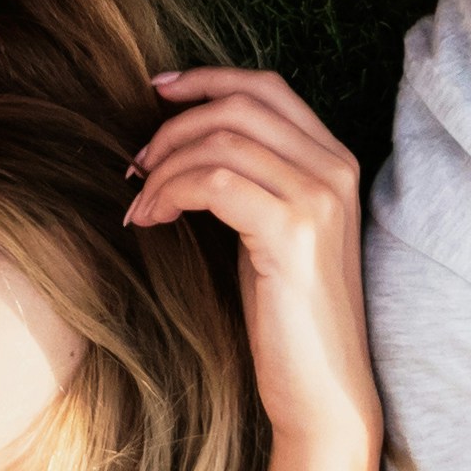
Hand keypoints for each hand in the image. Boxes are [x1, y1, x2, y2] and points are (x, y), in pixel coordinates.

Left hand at [123, 66, 378, 466]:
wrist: (322, 391)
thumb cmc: (287, 317)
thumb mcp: (271, 231)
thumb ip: (251, 178)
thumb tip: (182, 141)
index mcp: (335, 161)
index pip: (267, 87)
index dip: (206, 79)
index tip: (155, 91)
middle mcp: (335, 169)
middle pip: (239, 105)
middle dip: (174, 127)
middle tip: (135, 165)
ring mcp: (319, 198)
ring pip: (221, 141)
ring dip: (164, 167)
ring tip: (139, 204)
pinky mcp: (293, 232)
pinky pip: (214, 182)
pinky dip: (170, 193)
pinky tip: (151, 221)